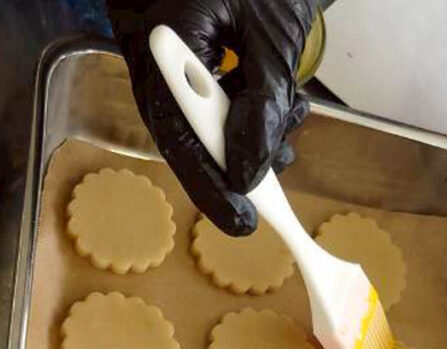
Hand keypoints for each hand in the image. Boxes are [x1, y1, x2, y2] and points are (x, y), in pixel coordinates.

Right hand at [107, 0, 316, 235]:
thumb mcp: (273, 32)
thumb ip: (263, 103)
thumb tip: (249, 170)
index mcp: (164, 39)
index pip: (176, 132)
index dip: (208, 183)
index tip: (241, 218)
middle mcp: (156, 51)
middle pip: (185, 133)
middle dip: (233, 164)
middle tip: (273, 189)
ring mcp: (169, 51)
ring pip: (201, 117)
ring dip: (248, 136)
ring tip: (290, 132)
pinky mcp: (189, 49)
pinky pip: (210, 95)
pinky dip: (247, 108)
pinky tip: (283, 107)